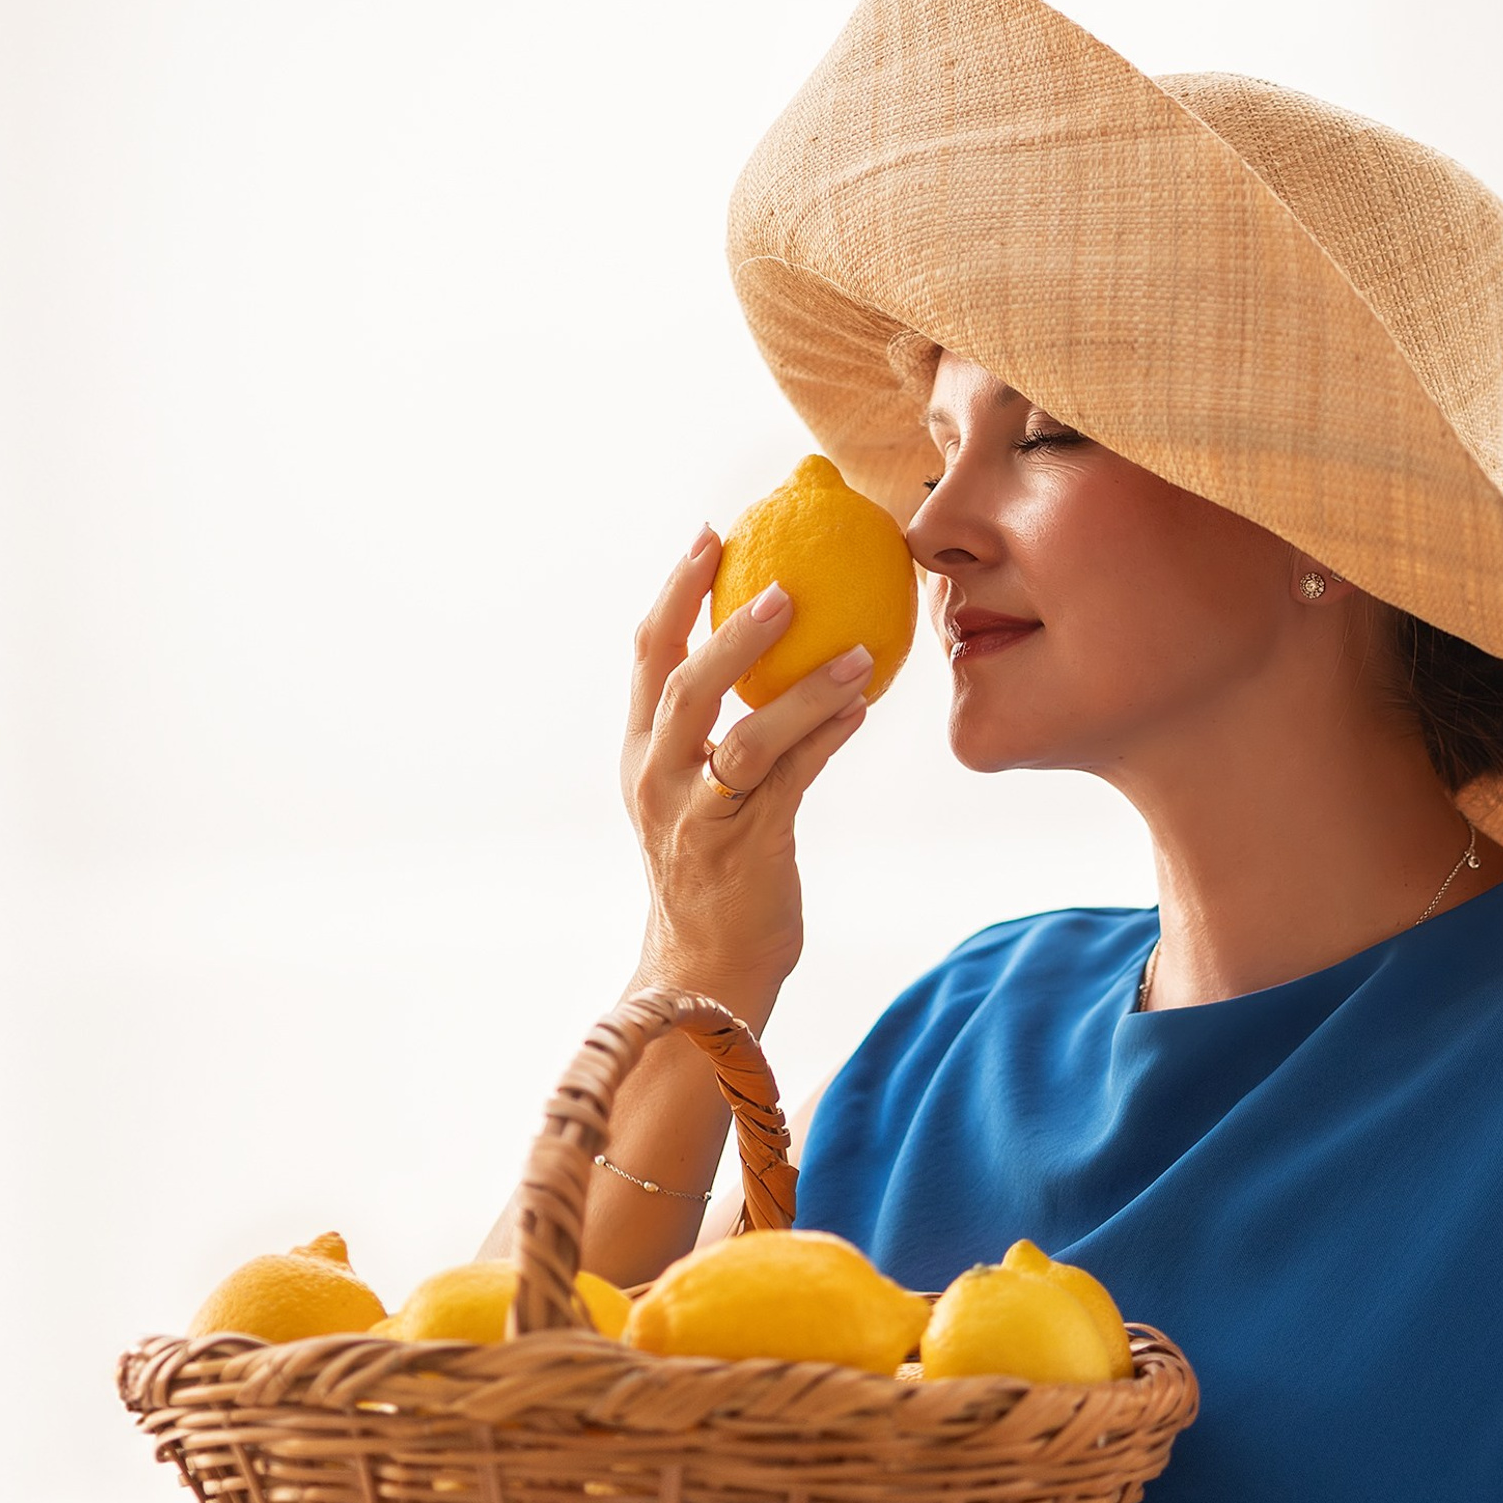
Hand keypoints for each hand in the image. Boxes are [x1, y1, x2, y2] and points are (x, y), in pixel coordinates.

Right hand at [623, 525, 873, 1019]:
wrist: (706, 968)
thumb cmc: (716, 866)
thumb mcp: (699, 790)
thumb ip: (722, 727)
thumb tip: (779, 648)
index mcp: (640, 753)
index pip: (648, 657)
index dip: (675, 592)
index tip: (711, 535)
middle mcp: (658, 778)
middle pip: (686, 687)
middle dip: (732, 630)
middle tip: (785, 585)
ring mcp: (698, 816)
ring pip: (746, 737)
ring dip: (805, 689)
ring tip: (857, 653)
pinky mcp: (746, 847)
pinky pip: (793, 781)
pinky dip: (827, 739)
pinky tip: (862, 705)